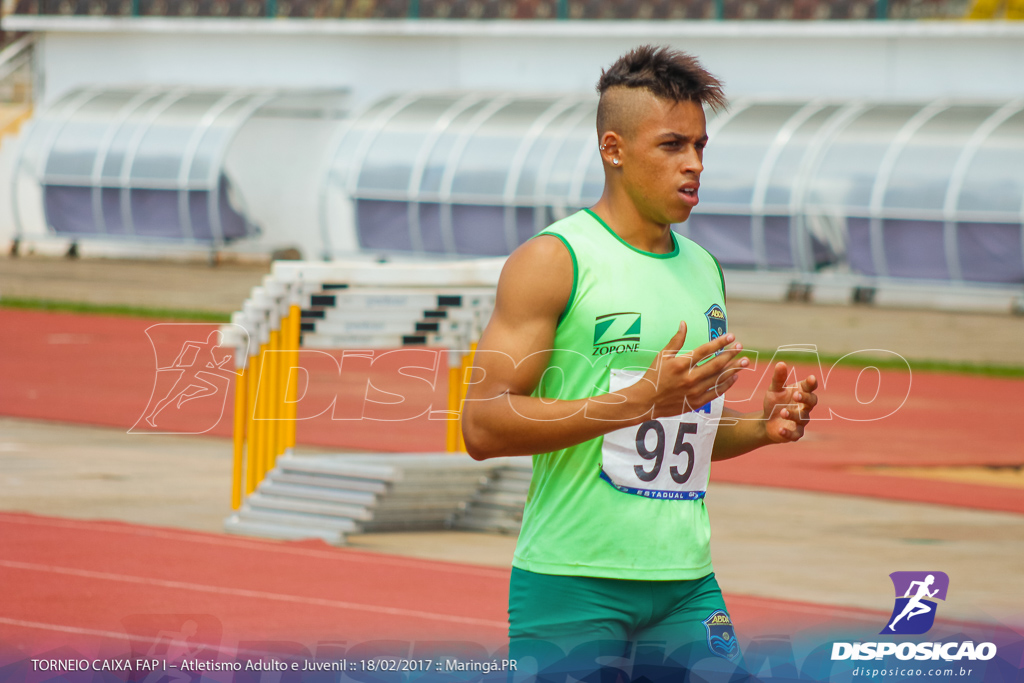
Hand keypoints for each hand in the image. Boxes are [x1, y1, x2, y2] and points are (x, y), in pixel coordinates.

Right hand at [626, 322, 747, 419]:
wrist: (647, 402)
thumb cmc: (654, 376)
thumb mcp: (662, 356)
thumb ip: (676, 340)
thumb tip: (684, 323)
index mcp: (680, 364)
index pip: (704, 350)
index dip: (719, 343)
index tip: (731, 336)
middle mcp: (689, 378)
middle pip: (715, 364)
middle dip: (730, 354)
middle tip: (740, 347)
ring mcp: (694, 391)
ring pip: (718, 378)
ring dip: (733, 369)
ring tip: (745, 361)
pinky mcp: (696, 402)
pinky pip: (716, 392)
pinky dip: (726, 384)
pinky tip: (734, 377)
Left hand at [762, 362, 817, 442]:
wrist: (766, 421)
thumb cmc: (774, 403)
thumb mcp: (774, 390)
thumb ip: (778, 378)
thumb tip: (781, 363)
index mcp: (801, 393)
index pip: (810, 387)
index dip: (811, 383)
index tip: (811, 378)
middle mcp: (804, 407)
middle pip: (811, 401)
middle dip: (805, 398)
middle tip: (796, 395)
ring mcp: (801, 421)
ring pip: (802, 418)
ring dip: (793, 414)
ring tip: (782, 411)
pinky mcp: (795, 434)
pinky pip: (795, 434)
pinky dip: (788, 432)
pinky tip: (781, 429)